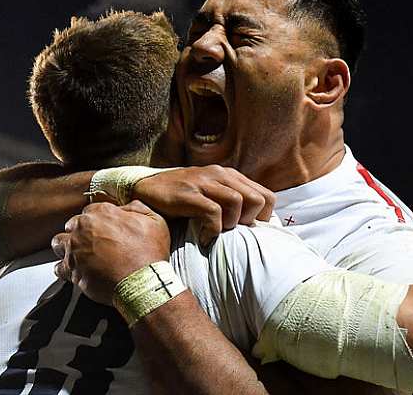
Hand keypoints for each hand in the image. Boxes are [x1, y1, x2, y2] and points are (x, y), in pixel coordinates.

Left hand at [51, 201, 170, 305]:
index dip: (96, 220)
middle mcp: (84, 228)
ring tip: (76, 253)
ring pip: (59, 243)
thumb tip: (126, 206)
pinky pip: (58, 268)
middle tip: (90, 241)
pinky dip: (64, 269)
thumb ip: (137, 207)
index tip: (102, 228)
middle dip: (79, 231)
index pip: (90, 210)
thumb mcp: (154, 220)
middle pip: (72, 224)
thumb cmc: (149, 253)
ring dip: (66, 246)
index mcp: (102, 213)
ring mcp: (75, 249)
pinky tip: (73, 270)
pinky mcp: (71, 270)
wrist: (142, 282)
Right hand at [133, 165, 275, 243]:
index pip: (266, 195)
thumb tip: (254, 223)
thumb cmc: (181, 196)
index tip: (249, 229)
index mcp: (229, 175)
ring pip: (237, 202)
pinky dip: (212, 230)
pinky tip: (203, 237)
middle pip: (257, 199)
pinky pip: (213, 212)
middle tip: (233, 231)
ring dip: (230, 224)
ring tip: (217, 232)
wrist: (146, 188)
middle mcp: (220, 174)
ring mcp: (204, 182)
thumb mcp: (210, 192)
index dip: (263, 216)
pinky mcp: (189, 194)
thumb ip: (231, 200)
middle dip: (249, 221)